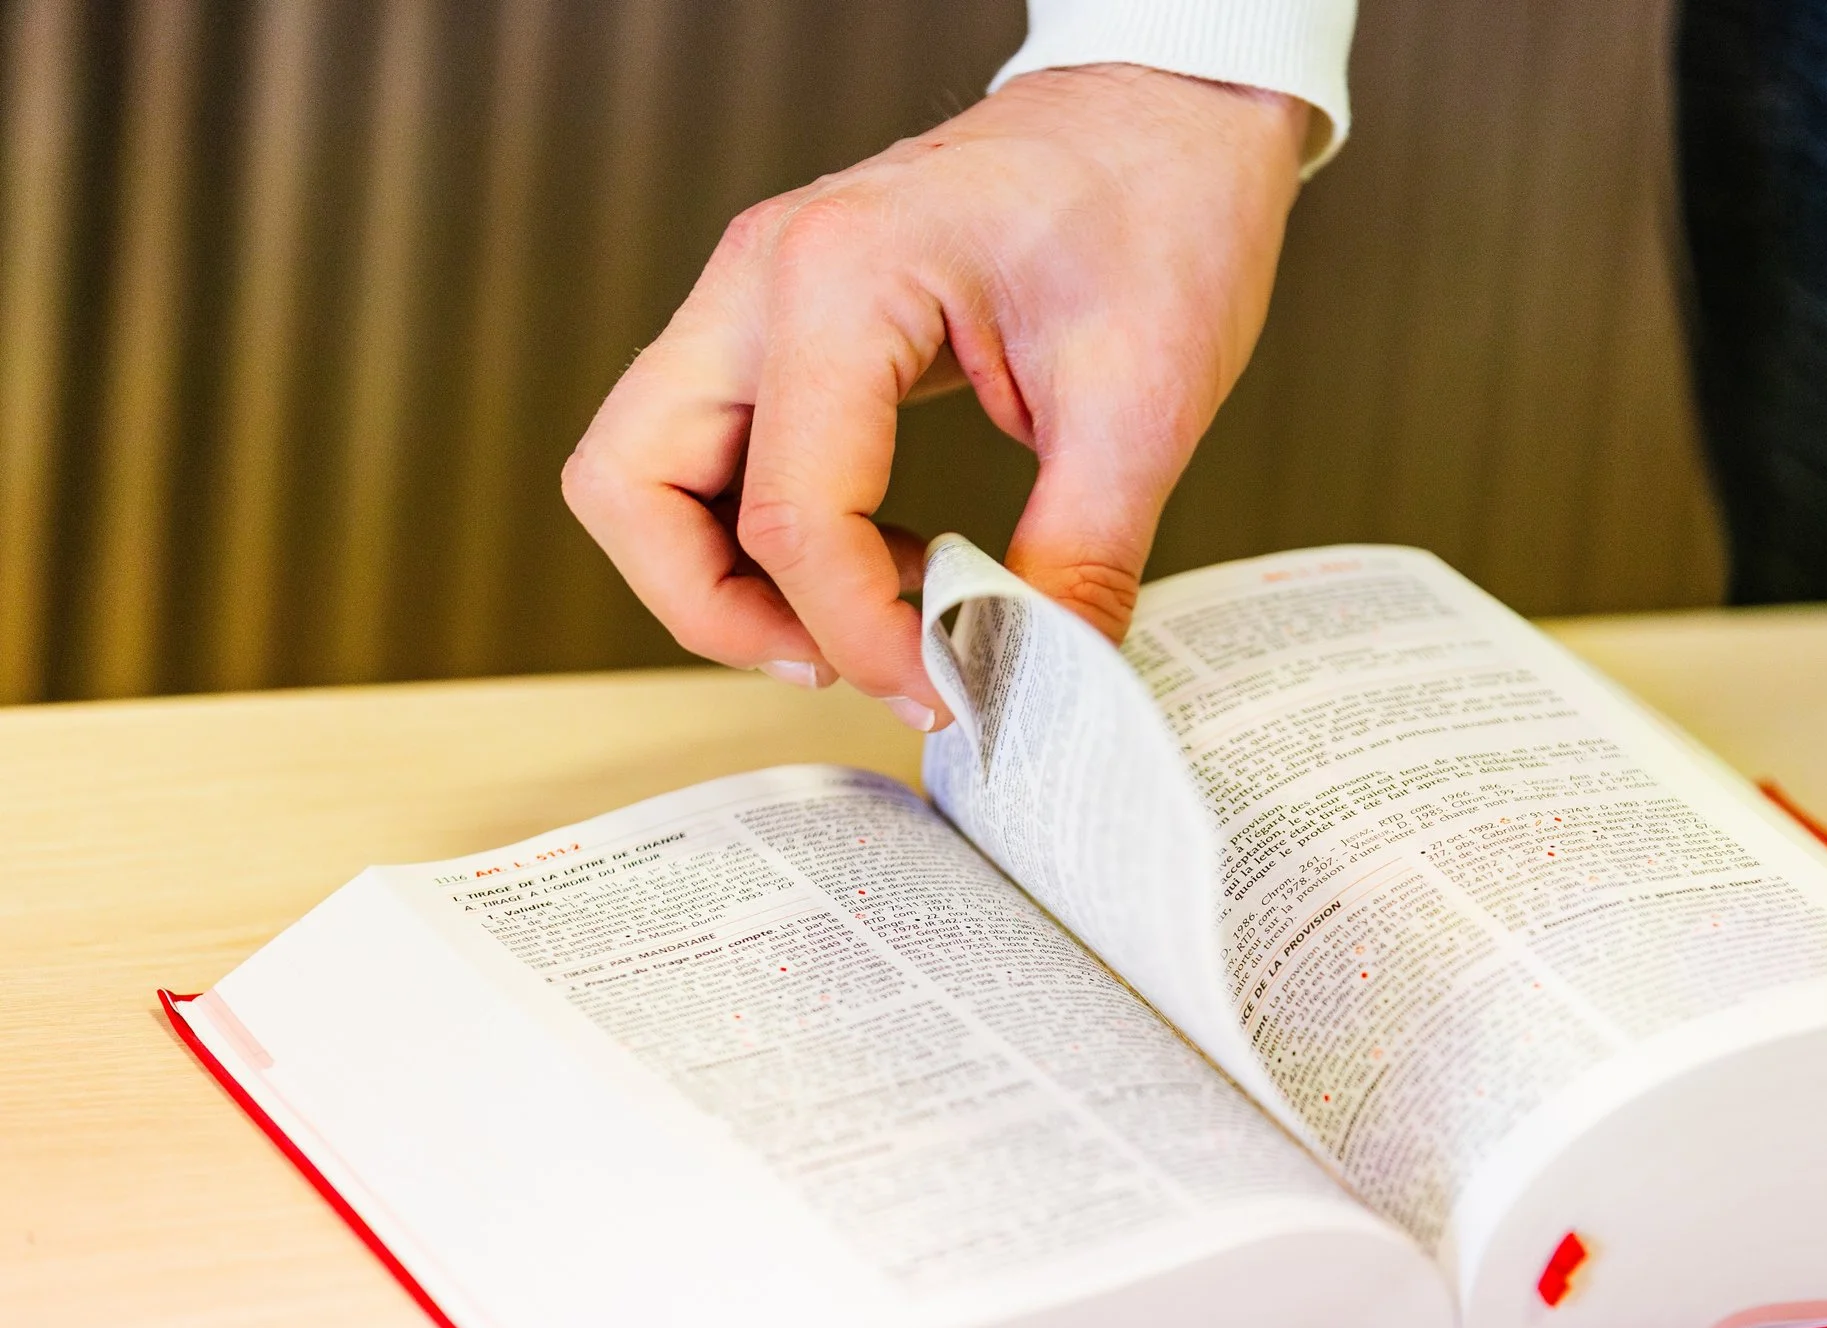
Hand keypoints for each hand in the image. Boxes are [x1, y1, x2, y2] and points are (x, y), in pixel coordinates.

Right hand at [562, 64, 1310, 729]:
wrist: (1169, 113)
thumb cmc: (1157, 205)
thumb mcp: (1142, 405)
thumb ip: (1077, 562)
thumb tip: (1035, 686)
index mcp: (843, 276)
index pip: (788, 514)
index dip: (859, 634)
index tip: (947, 687)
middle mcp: (764, 276)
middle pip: (630, 483)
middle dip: (716, 609)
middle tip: (843, 664)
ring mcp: (758, 294)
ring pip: (643, 470)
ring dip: (721, 575)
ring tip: (857, 622)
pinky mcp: (782, 321)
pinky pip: (711, 451)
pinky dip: (761, 532)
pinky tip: (881, 558)